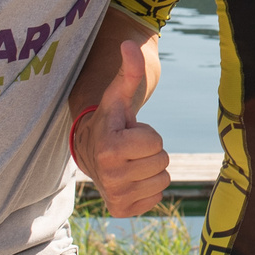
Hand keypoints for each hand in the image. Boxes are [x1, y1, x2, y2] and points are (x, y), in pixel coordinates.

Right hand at [77, 41, 170, 216]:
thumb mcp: (118, 96)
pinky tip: (131, 177)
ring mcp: (115, 196)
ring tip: (130, 161)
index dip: (147, 134)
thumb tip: (130, 44)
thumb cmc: (110, 121)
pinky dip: (149, 187)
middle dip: (150, 151)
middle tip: (130, 148)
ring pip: (162, 181)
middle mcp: (110, 176)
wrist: (91, 151)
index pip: (156, 141)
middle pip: (162, 162)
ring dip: (151, 169)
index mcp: (109, 148)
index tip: (128, 132)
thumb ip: (129, 71)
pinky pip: (157, 197)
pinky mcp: (122, 210)